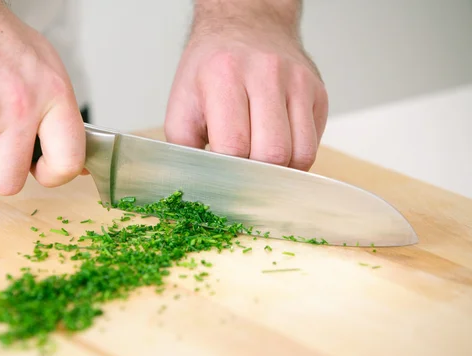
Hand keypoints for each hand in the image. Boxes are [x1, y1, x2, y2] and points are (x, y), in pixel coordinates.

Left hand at [165, 2, 327, 170]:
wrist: (246, 26)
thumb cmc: (212, 70)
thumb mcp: (182, 104)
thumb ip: (185, 147)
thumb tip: (199, 186)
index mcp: (224, 75)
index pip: (234, 145)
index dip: (228, 172)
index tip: (222, 179)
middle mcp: (266, 73)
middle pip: (272, 153)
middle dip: (256, 175)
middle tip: (242, 173)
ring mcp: (298, 81)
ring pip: (301, 153)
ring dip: (280, 170)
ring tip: (259, 164)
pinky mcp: (317, 92)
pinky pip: (313, 143)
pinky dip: (296, 157)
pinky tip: (277, 148)